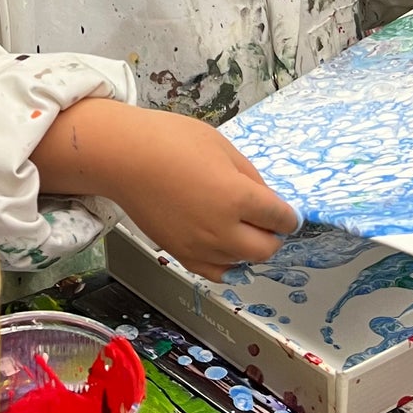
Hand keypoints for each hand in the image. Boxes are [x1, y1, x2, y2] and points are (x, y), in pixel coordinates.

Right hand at [105, 110, 298, 280]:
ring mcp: (200, 247)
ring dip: (249, 247)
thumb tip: (267, 199)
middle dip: (273, 235)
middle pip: (267, 249)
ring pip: (242, 262)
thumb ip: (250, 176)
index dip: (289, 215)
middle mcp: (222, 230)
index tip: (288, 212)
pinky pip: (216, 272)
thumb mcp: (222, 146)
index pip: (281, 219)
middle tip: (267, 220)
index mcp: (237, 198)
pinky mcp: (181, 254)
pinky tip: (225, 245)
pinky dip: (228, 262)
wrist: (124, 158)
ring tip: (240, 226)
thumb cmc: (170, 140)